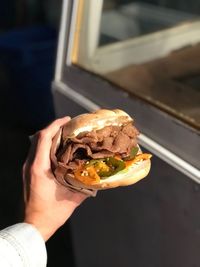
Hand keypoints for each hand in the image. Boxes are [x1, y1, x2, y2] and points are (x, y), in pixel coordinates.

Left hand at [23, 117, 87, 240]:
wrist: (34, 225)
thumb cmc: (51, 213)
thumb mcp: (72, 198)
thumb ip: (86, 185)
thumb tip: (99, 175)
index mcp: (40, 167)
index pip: (44, 138)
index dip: (55, 125)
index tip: (67, 120)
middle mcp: (31, 164)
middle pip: (38, 137)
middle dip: (53, 128)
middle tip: (68, 126)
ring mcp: (27, 168)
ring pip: (36, 144)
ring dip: (49, 136)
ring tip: (64, 135)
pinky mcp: (28, 172)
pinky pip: (36, 152)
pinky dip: (45, 145)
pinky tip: (57, 149)